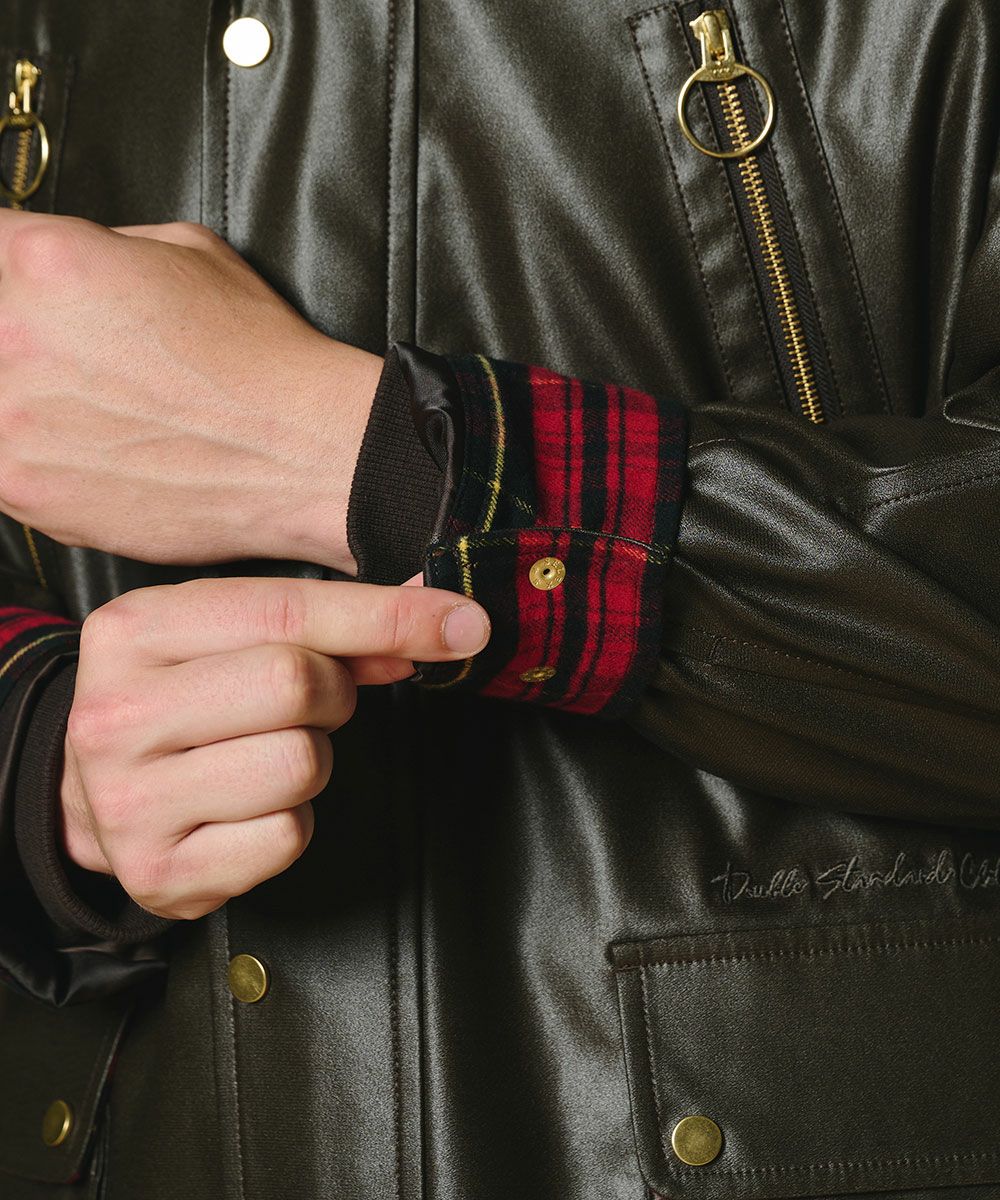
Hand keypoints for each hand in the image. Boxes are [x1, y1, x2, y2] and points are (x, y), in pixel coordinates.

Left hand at [0, 212, 381, 572]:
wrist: (301, 453)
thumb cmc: (258, 357)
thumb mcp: (186, 251)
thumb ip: (97, 247)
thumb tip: (59, 267)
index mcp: (46, 261)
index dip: (11, 275)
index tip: (27, 302)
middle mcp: (13, 335)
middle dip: (19, 342)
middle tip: (71, 365)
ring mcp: (9, 420)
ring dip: (18, 404)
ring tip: (81, 414)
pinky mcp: (22, 490)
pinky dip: (27, 461)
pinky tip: (81, 455)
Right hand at [59, 576, 489, 918]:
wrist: (91, 791)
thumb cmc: (181, 700)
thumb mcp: (229, 637)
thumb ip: (329, 623)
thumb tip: (441, 622)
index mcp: (133, 631)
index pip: (286, 613)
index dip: (388, 617)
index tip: (462, 624)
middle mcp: (117, 714)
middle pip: (296, 686)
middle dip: (333, 694)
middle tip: (312, 704)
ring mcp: (129, 801)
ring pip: (300, 765)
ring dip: (313, 760)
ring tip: (267, 754)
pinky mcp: (159, 872)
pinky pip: (287, 838)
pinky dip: (292, 822)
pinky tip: (250, 808)